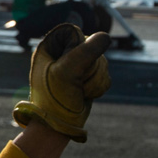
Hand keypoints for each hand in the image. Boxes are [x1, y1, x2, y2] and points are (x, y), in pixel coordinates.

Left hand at [13, 24, 110, 141]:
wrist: (58, 125)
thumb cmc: (55, 98)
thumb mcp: (68, 71)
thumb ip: (87, 51)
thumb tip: (106, 36)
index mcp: (51, 46)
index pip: (75, 32)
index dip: (78, 47)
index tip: (71, 63)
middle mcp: (63, 53)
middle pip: (92, 47)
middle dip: (90, 68)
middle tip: (76, 81)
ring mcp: (77, 65)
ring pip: (101, 61)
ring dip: (94, 79)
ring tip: (79, 90)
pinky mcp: (87, 77)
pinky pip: (105, 74)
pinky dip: (98, 86)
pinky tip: (86, 94)